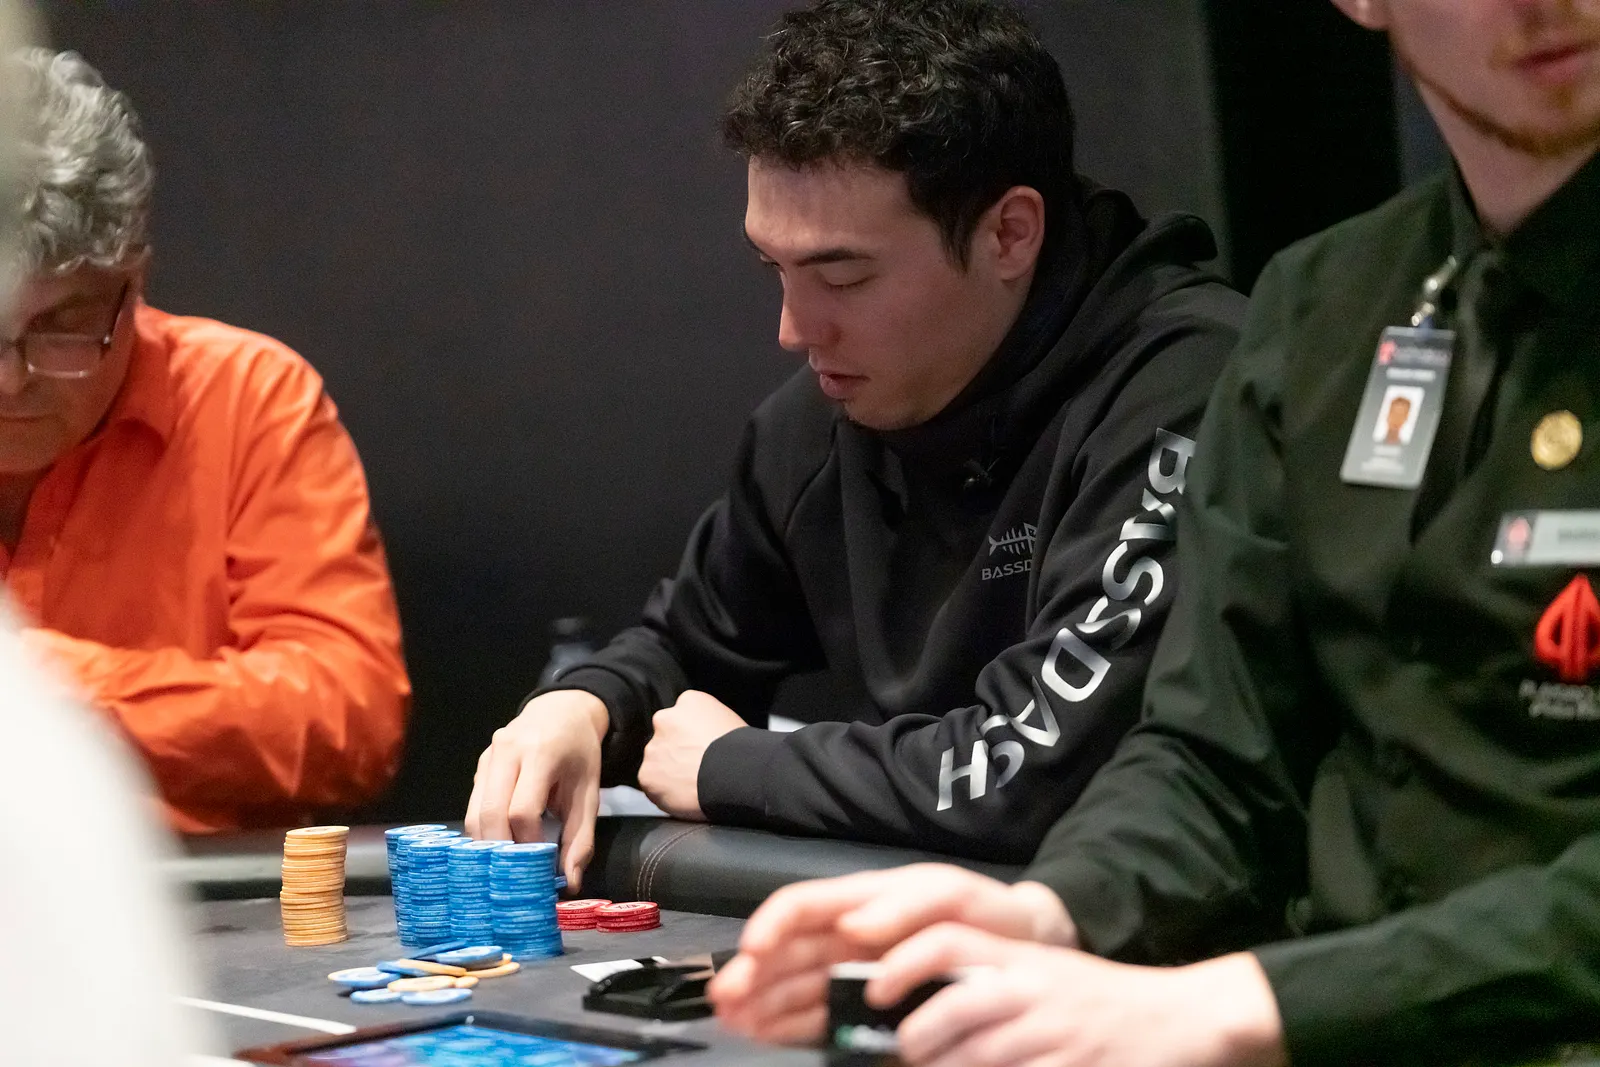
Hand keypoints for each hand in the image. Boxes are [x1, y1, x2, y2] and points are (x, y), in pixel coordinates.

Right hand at [465, 689, 606, 889]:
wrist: (561, 712)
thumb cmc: (579, 753)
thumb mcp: (589, 792)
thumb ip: (581, 838)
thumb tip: (570, 883)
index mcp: (540, 753)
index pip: (521, 811)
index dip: (528, 842)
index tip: (541, 861)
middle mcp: (507, 751)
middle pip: (490, 814)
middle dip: (501, 851)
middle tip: (517, 873)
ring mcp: (488, 757)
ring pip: (474, 813)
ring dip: (487, 844)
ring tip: (508, 864)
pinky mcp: (480, 766)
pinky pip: (473, 806)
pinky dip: (484, 830)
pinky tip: (501, 844)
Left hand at [637, 690, 745, 819]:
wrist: (738, 775)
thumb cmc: (743, 751)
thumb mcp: (729, 721)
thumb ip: (707, 725)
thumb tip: (703, 739)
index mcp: (689, 702)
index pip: (682, 717)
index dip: (691, 736)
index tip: (700, 748)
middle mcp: (665, 719)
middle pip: (665, 738)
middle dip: (676, 752)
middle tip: (696, 767)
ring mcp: (654, 748)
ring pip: (657, 762)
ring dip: (669, 772)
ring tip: (694, 784)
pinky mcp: (647, 775)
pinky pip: (653, 786)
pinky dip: (665, 793)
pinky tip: (686, 795)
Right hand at [709, 863, 1074, 1044]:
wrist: (1025, 946)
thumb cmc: (985, 911)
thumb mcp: (950, 894)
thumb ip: (902, 907)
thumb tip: (849, 924)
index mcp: (859, 898)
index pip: (800, 906)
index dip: (769, 924)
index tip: (751, 950)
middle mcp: (847, 936)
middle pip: (785, 952)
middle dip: (750, 973)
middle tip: (724, 998)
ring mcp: (854, 973)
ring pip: (792, 987)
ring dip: (759, 1004)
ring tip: (732, 1023)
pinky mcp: (867, 1007)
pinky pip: (817, 1016)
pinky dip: (786, 1027)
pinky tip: (761, 1037)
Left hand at [876, 924, 1284, 1066]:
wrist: (1179, 1018)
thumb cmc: (1096, 1000)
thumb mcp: (1042, 973)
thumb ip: (988, 981)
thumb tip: (913, 1009)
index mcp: (1022, 958)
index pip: (949, 941)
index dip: (904, 962)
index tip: (873, 989)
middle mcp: (1035, 989)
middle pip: (956, 1009)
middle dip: (920, 1040)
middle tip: (907, 1053)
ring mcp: (1057, 1034)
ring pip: (979, 1058)